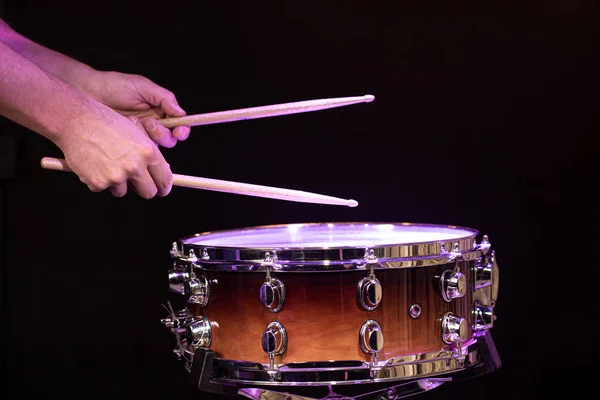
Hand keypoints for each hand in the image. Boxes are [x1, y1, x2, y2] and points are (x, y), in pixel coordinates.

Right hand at [56, 103, 172, 198]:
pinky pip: (102, 188)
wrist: (76, 121)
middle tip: (136, 185)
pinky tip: (93, 163)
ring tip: (106, 163)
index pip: (165, 179)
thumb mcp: (136, 134)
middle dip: (143, 190)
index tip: (161, 190)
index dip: (164, 187)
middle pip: (149, 193)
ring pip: (123, 191)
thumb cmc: (106, 124)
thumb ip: (148, 155)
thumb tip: (158, 174)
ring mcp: (117, 176)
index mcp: (149, 153)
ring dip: (116, 183)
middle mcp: (135, 166)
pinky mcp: (99, 183)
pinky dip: (98, 180)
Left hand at [84, 71, 190, 147]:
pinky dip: (135, 144)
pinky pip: (138, 152)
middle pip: (170, 140)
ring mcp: (140, 137)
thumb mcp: (143, 87)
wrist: (88, 92)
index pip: (179, 126)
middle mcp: (153, 126)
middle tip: (150, 123)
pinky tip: (126, 131)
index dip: (182, 131)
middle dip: (163, 134)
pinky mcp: (127, 146)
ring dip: (149, 138)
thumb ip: (165, 98)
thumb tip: (182, 113)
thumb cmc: (115, 86)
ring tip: (135, 123)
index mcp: (160, 112)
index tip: (179, 131)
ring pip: (155, 148)